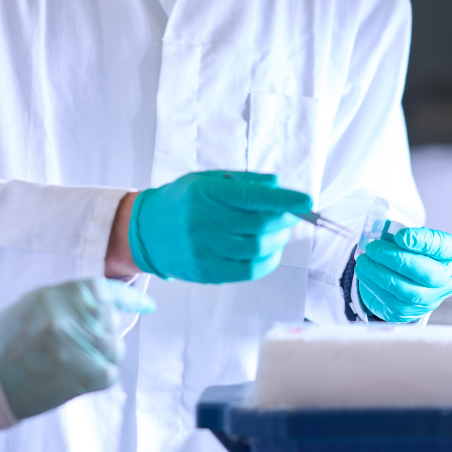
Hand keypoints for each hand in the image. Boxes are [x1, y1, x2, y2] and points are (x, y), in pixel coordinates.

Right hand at [0, 279, 153, 420]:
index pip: (101, 288)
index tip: (147, 306)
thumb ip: (67, 303)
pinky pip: (108, 374)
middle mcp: (64, 314)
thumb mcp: (32, 306)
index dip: (128, 297)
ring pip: (114, 347)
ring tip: (77, 362)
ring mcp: (72, 345)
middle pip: (110, 319)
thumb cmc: (3, 341)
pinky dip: (98, 376)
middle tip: (86, 343)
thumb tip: (106, 307)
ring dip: (103, 356)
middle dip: (106, 331)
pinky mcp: (77, 375)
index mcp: (52, 294)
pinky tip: (76, 377)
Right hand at [128, 170, 312, 282]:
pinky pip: (247, 270)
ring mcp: (203, 249)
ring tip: (280, 231)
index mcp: (203, 193)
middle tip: (294, 214)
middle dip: (284, 219)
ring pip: (256, 248)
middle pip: (258, 224)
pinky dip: (267, 261)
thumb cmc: (180, 201)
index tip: (306, 200)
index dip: (282, 200)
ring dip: (277, 240)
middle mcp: (202, 221)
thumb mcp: (205, 180)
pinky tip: (270, 250)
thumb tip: (277, 184)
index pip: (251, 197)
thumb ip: (242, 182)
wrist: (145, 230)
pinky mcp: (206, 271)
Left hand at [356, 227, 451, 322]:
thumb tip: (382, 233)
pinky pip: (394, 303)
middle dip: (396, 260)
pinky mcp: (412, 312)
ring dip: (381, 275)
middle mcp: (447, 280)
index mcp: (451, 255)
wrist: (404, 276)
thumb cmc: (408, 250)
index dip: (422, 242)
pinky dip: (375, 286)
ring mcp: (432, 299)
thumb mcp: (409, 235)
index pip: (442, 248)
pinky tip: (364, 273)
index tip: (400, 236)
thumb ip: (400, 231)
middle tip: (373, 248)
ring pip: (409, 292)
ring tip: (363, 261)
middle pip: (427, 274)